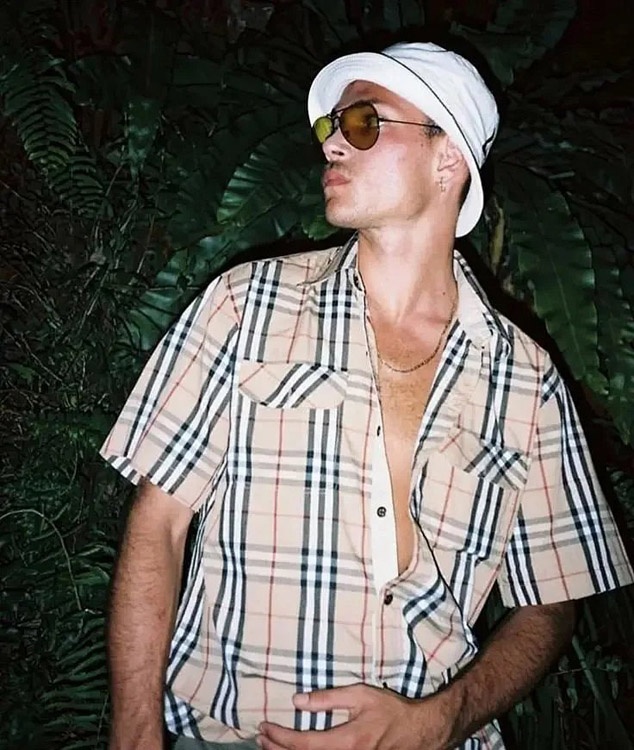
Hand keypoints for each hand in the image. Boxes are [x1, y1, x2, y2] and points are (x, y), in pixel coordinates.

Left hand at [257, 683, 455, 749]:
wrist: (418, 731)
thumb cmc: (389, 710)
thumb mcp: (360, 695)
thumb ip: (328, 698)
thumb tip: (298, 700)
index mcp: (346, 741)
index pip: (303, 743)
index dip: (280, 737)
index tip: (265, 725)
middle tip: (261, 737)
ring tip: (270, 746)